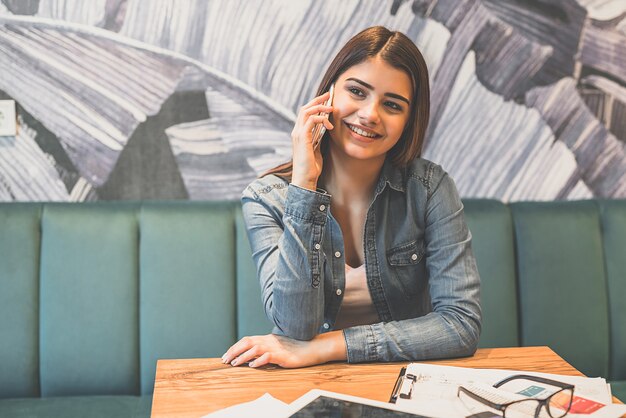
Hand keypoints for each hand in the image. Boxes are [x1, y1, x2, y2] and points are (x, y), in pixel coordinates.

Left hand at [221, 331, 346, 368]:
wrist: (313, 347)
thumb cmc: (296, 348)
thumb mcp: (279, 346)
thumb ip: (267, 348)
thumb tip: (254, 355)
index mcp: (267, 338)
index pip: (247, 340)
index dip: (235, 347)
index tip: (226, 355)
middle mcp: (269, 341)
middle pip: (247, 342)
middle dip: (234, 351)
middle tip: (225, 360)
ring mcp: (276, 347)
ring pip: (254, 349)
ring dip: (242, 357)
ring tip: (234, 364)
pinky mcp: (282, 355)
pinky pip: (268, 356)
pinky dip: (258, 361)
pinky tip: (252, 366)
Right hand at [291, 92, 333, 190]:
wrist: (305, 179)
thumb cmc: (311, 168)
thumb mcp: (316, 150)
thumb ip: (318, 139)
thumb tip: (325, 130)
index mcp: (299, 134)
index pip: (305, 113)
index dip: (315, 104)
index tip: (326, 99)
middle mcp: (296, 132)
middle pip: (305, 108)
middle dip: (317, 100)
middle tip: (329, 95)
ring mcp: (298, 134)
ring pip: (306, 111)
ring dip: (320, 108)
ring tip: (331, 109)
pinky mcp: (302, 138)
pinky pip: (311, 120)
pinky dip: (321, 118)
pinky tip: (329, 124)